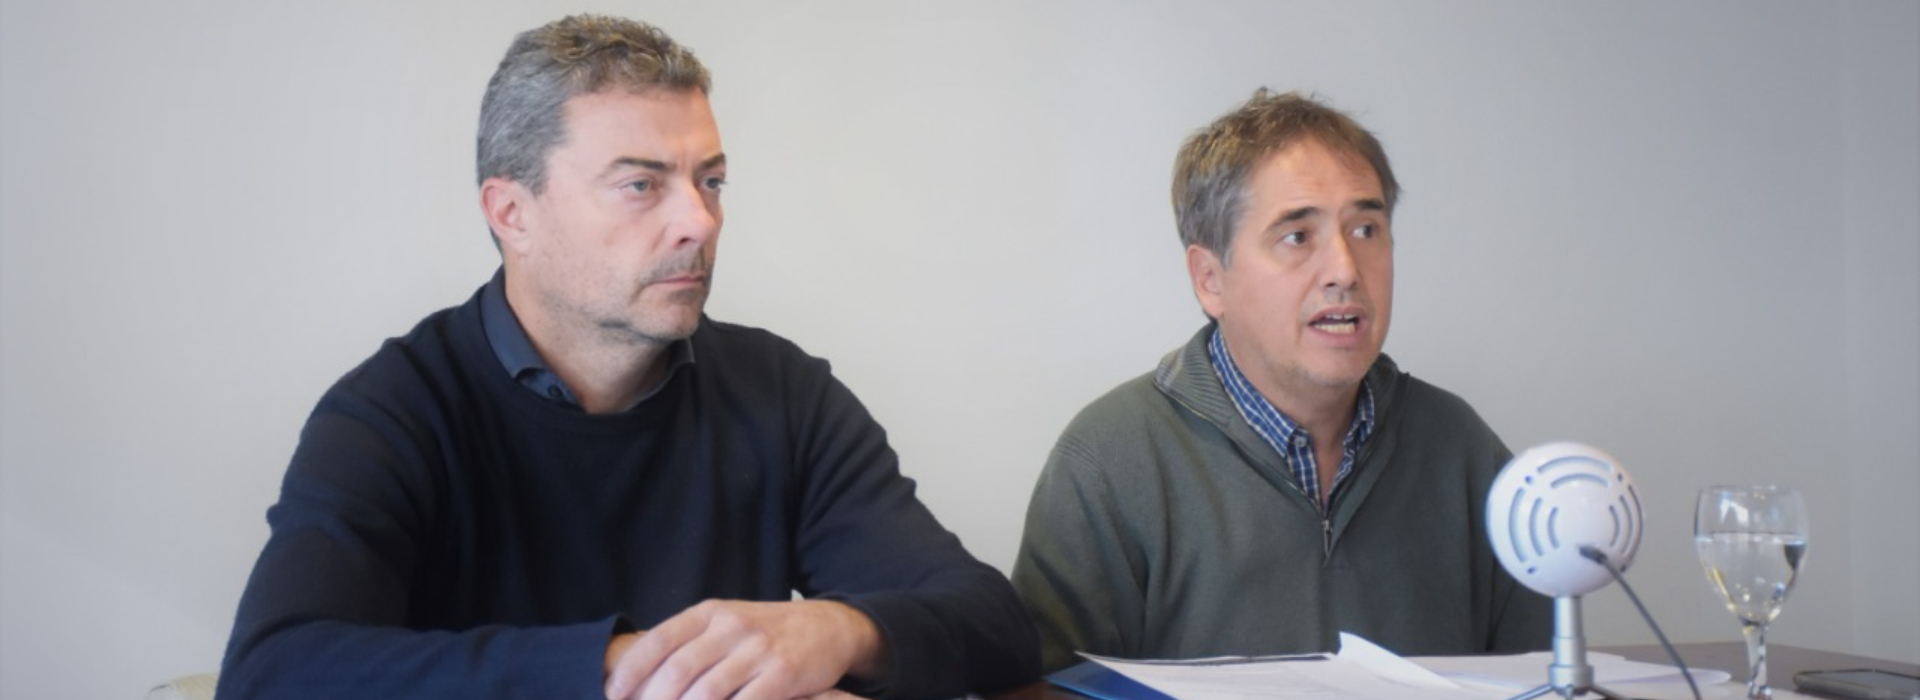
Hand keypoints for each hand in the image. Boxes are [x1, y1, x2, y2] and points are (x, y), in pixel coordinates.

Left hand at [603, 599, 886, 699]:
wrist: (830, 627)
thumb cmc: (768, 631)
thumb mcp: (728, 621)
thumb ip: (689, 642)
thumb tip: (639, 677)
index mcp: (711, 612)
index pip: (658, 640)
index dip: (630, 672)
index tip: (612, 696)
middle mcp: (732, 627)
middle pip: (677, 671)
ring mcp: (758, 650)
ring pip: (706, 693)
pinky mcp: (783, 675)